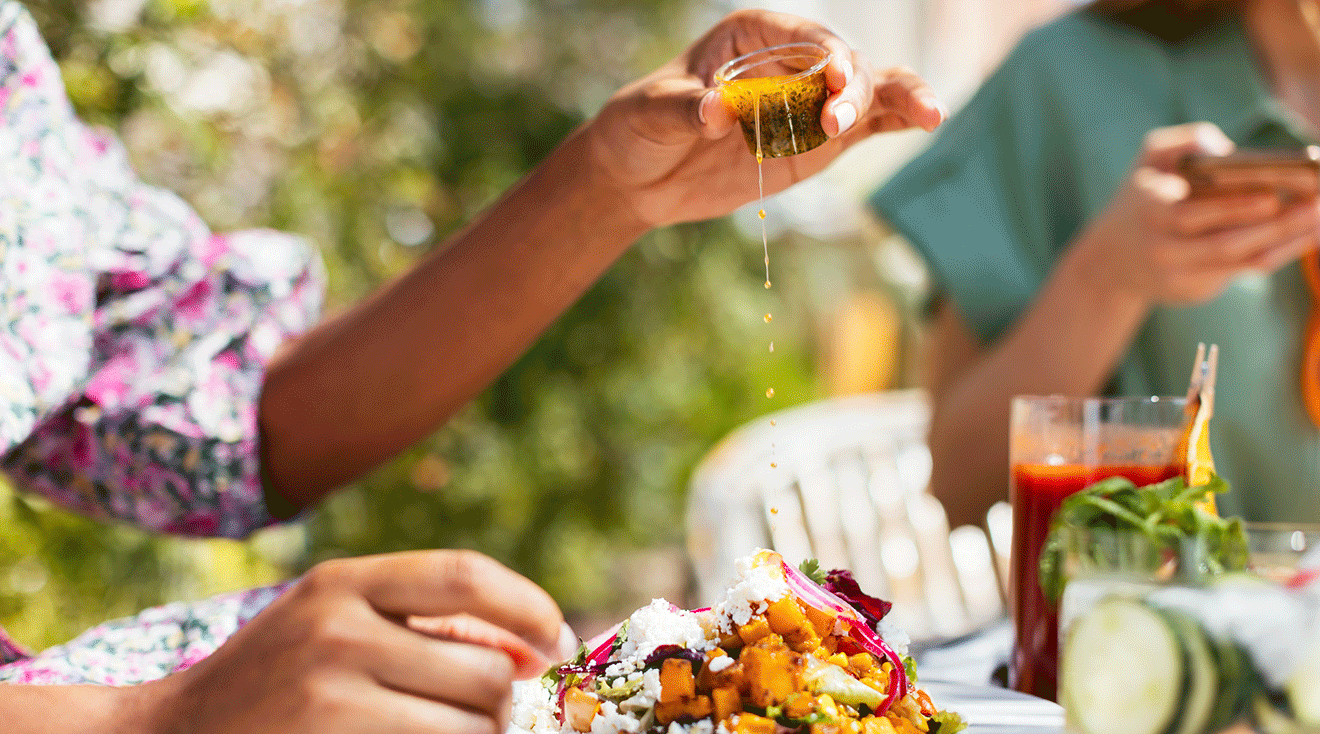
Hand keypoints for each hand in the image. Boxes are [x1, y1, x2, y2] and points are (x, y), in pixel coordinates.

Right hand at [143, 550, 565, 733]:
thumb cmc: (277, 676)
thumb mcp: (337, 620)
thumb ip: (427, 622)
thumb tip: (535, 647)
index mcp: (344, 582)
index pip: (468, 576)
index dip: (530, 608)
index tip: (556, 642)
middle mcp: (336, 631)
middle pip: (485, 671)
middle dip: (504, 701)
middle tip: (490, 714)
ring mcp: (330, 699)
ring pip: (470, 728)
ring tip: (441, 731)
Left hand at [584, 9, 945, 227]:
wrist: (639, 177)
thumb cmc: (637, 129)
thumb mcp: (649, 114)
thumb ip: (684, 110)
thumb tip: (716, 111)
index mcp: (751, 36)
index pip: (802, 37)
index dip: (824, 56)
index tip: (832, 85)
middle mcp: (789, 61)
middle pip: (842, 63)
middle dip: (852, 88)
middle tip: (838, 123)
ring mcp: (808, 102)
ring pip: (868, 89)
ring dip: (898, 98)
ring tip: (929, 115)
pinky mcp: (816, 141)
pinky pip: (865, 126)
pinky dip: (896, 121)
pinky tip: (926, 121)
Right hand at [1076, 122, 1319, 304]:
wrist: (1110, 261)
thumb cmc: (1142, 195)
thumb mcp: (1149, 159)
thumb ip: (1187, 141)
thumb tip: (1227, 152)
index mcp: (1148, 212)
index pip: (1193, 213)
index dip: (1235, 206)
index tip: (1275, 193)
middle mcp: (1162, 250)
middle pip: (1224, 243)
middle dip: (1276, 225)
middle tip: (1317, 203)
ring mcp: (1179, 276)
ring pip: (1241, 260)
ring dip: (1287, 240)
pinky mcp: (1195, 291)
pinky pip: (1244, 271)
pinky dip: (1281, 252)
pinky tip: (1309, 233)